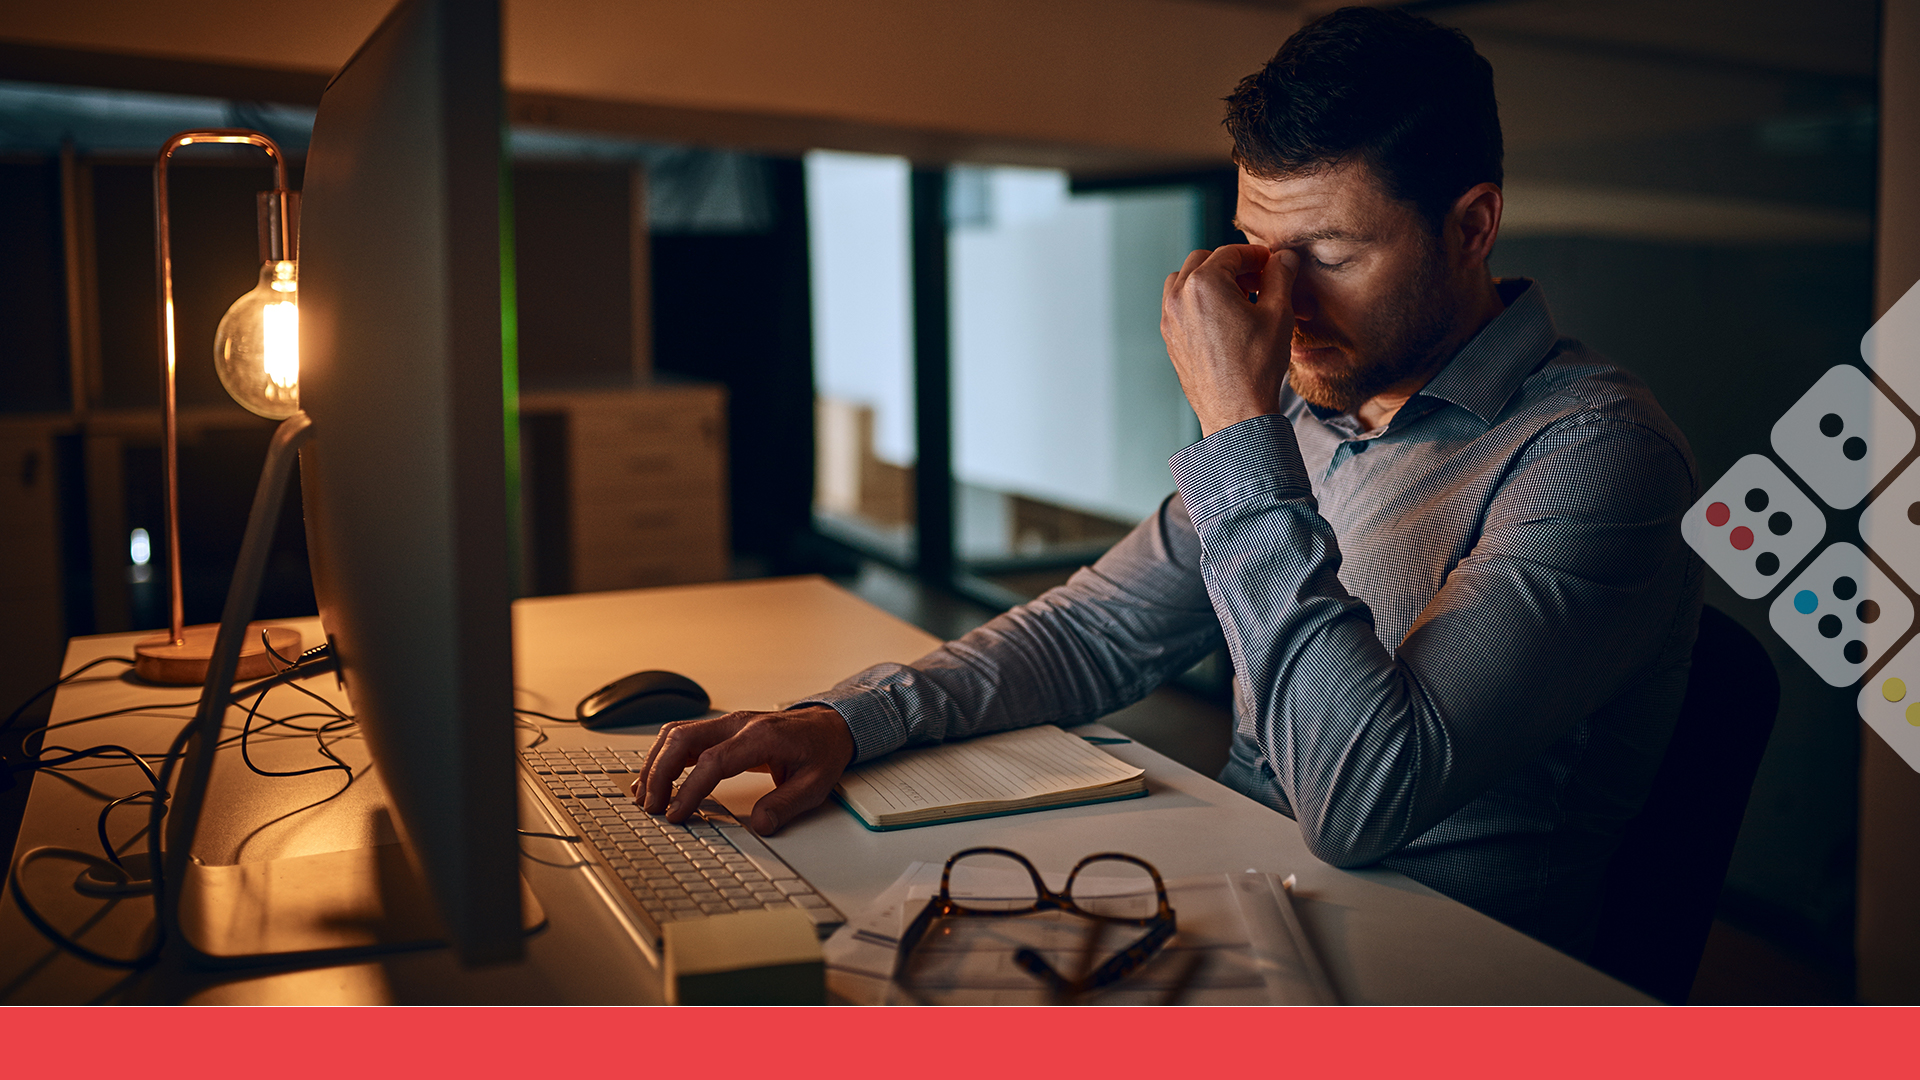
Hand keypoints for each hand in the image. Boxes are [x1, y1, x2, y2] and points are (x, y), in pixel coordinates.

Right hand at [629, 705, 855, 834]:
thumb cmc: (821, 750)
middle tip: (651, 807)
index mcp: (761, 736)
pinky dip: (663, 756)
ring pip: (677, 734)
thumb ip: (787, 804)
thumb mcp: (816, 783)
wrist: (829, 724)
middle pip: (683, 739)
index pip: (713, 760)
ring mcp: (727, 724)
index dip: (690, 788)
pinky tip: (655, 779)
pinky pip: (683, 737)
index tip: (676, 813)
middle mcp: (738, 724)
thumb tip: (761, 825)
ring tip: (645, 796)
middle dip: (659, 773)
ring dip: (655, 763)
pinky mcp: (721, 730)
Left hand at [1160, 245, 1298, 435]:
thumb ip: (1280, 276)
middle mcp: (1179, 297)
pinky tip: (1225, 319)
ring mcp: (1170, 319)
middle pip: (1204, 261)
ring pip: (1186, 281)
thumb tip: (1283, 257)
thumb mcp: (1278, 314)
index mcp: (1204, 284)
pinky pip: (1180, 305)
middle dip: (1232, 265)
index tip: (1271, 264)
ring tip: (1240, 299)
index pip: (1231, 253)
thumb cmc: (1256, 367)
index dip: (1256, 255)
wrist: (1236, 412)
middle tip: (1258, 280)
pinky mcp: (1170, 338)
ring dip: (1211, 280)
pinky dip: (1199, 301)